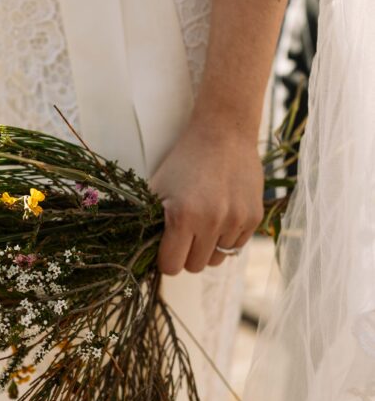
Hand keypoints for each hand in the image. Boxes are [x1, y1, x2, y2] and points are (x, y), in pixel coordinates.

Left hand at [149, 116, 263, 274]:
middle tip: (185, 234)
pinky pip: (236, 246)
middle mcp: (211, 222)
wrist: (224, 134)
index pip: (172, 267)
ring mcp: (235, 221)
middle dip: (187, 255)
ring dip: (208, 247)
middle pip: (195, 266)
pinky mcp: (254, 218)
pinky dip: (227, 238)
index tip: (167, 248)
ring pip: (217, 259)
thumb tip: (145, 254)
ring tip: (205, 222)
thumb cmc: (184, 162)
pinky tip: (222, 216)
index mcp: (182, 216)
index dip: (167, 259)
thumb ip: (150, 223)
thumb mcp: (157, 189)